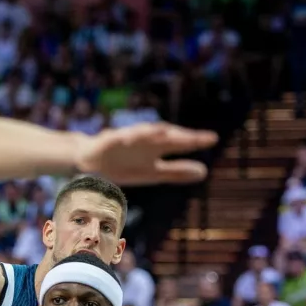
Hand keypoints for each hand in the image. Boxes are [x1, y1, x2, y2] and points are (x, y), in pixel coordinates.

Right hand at [74, 123, 218, 184]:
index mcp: (156, 150)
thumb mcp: (153, 172)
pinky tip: (128, 137)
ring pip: (139, 133)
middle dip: (176, 136)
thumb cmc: (125, 164)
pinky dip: (121, 137)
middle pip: (162, 136)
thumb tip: (204, 172)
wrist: (92, 161)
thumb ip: (177, 171)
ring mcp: (125, 140)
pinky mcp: (106, 142)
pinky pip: (114, 138)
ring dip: (149, 132)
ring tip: (164, 132)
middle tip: (194, 138)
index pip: (178, 143)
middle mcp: (144, 141)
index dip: (194, 140)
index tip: (213, 139)